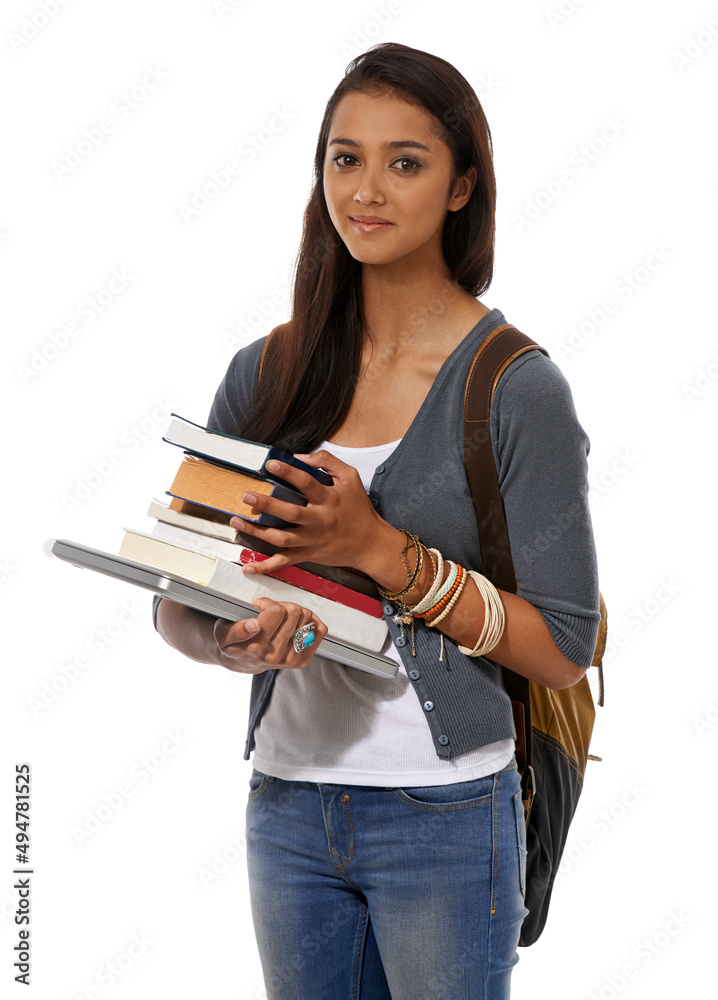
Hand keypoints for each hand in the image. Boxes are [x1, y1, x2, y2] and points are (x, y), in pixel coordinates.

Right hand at [213, 596, 327, 673]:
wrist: (241, 663)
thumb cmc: (233, 646)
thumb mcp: (222, 636)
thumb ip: (236, 630)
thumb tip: (253, 625)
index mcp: (257, 648)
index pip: (276, 611)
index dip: (266, 602)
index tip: (259, 605)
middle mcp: (276, 656)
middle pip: (294, 611)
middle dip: (281, 605)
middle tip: (271, 611)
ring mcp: (291, 659)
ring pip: (307, 617)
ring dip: (295, 612)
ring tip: (282, 617)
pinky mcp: (302, 659)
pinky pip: (319, 631)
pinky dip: (311, 621)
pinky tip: (297, 622)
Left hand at [231, 451, 398, 576]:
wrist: (371, 544)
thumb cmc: (360, 509)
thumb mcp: (351, 478)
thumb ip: (328, 462)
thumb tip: (301, 457)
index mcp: (329, 500)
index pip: (307, 483)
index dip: (289, 472)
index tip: (270, 464)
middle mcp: (319, 521)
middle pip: (290, 513)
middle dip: (267, 505)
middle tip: (247, 496)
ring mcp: (312, 540)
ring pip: (282, 538)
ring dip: (257, 531)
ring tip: (237, 522)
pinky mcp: (308, 554)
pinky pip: (285, 561)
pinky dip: (266, 566)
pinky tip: (249, 566)